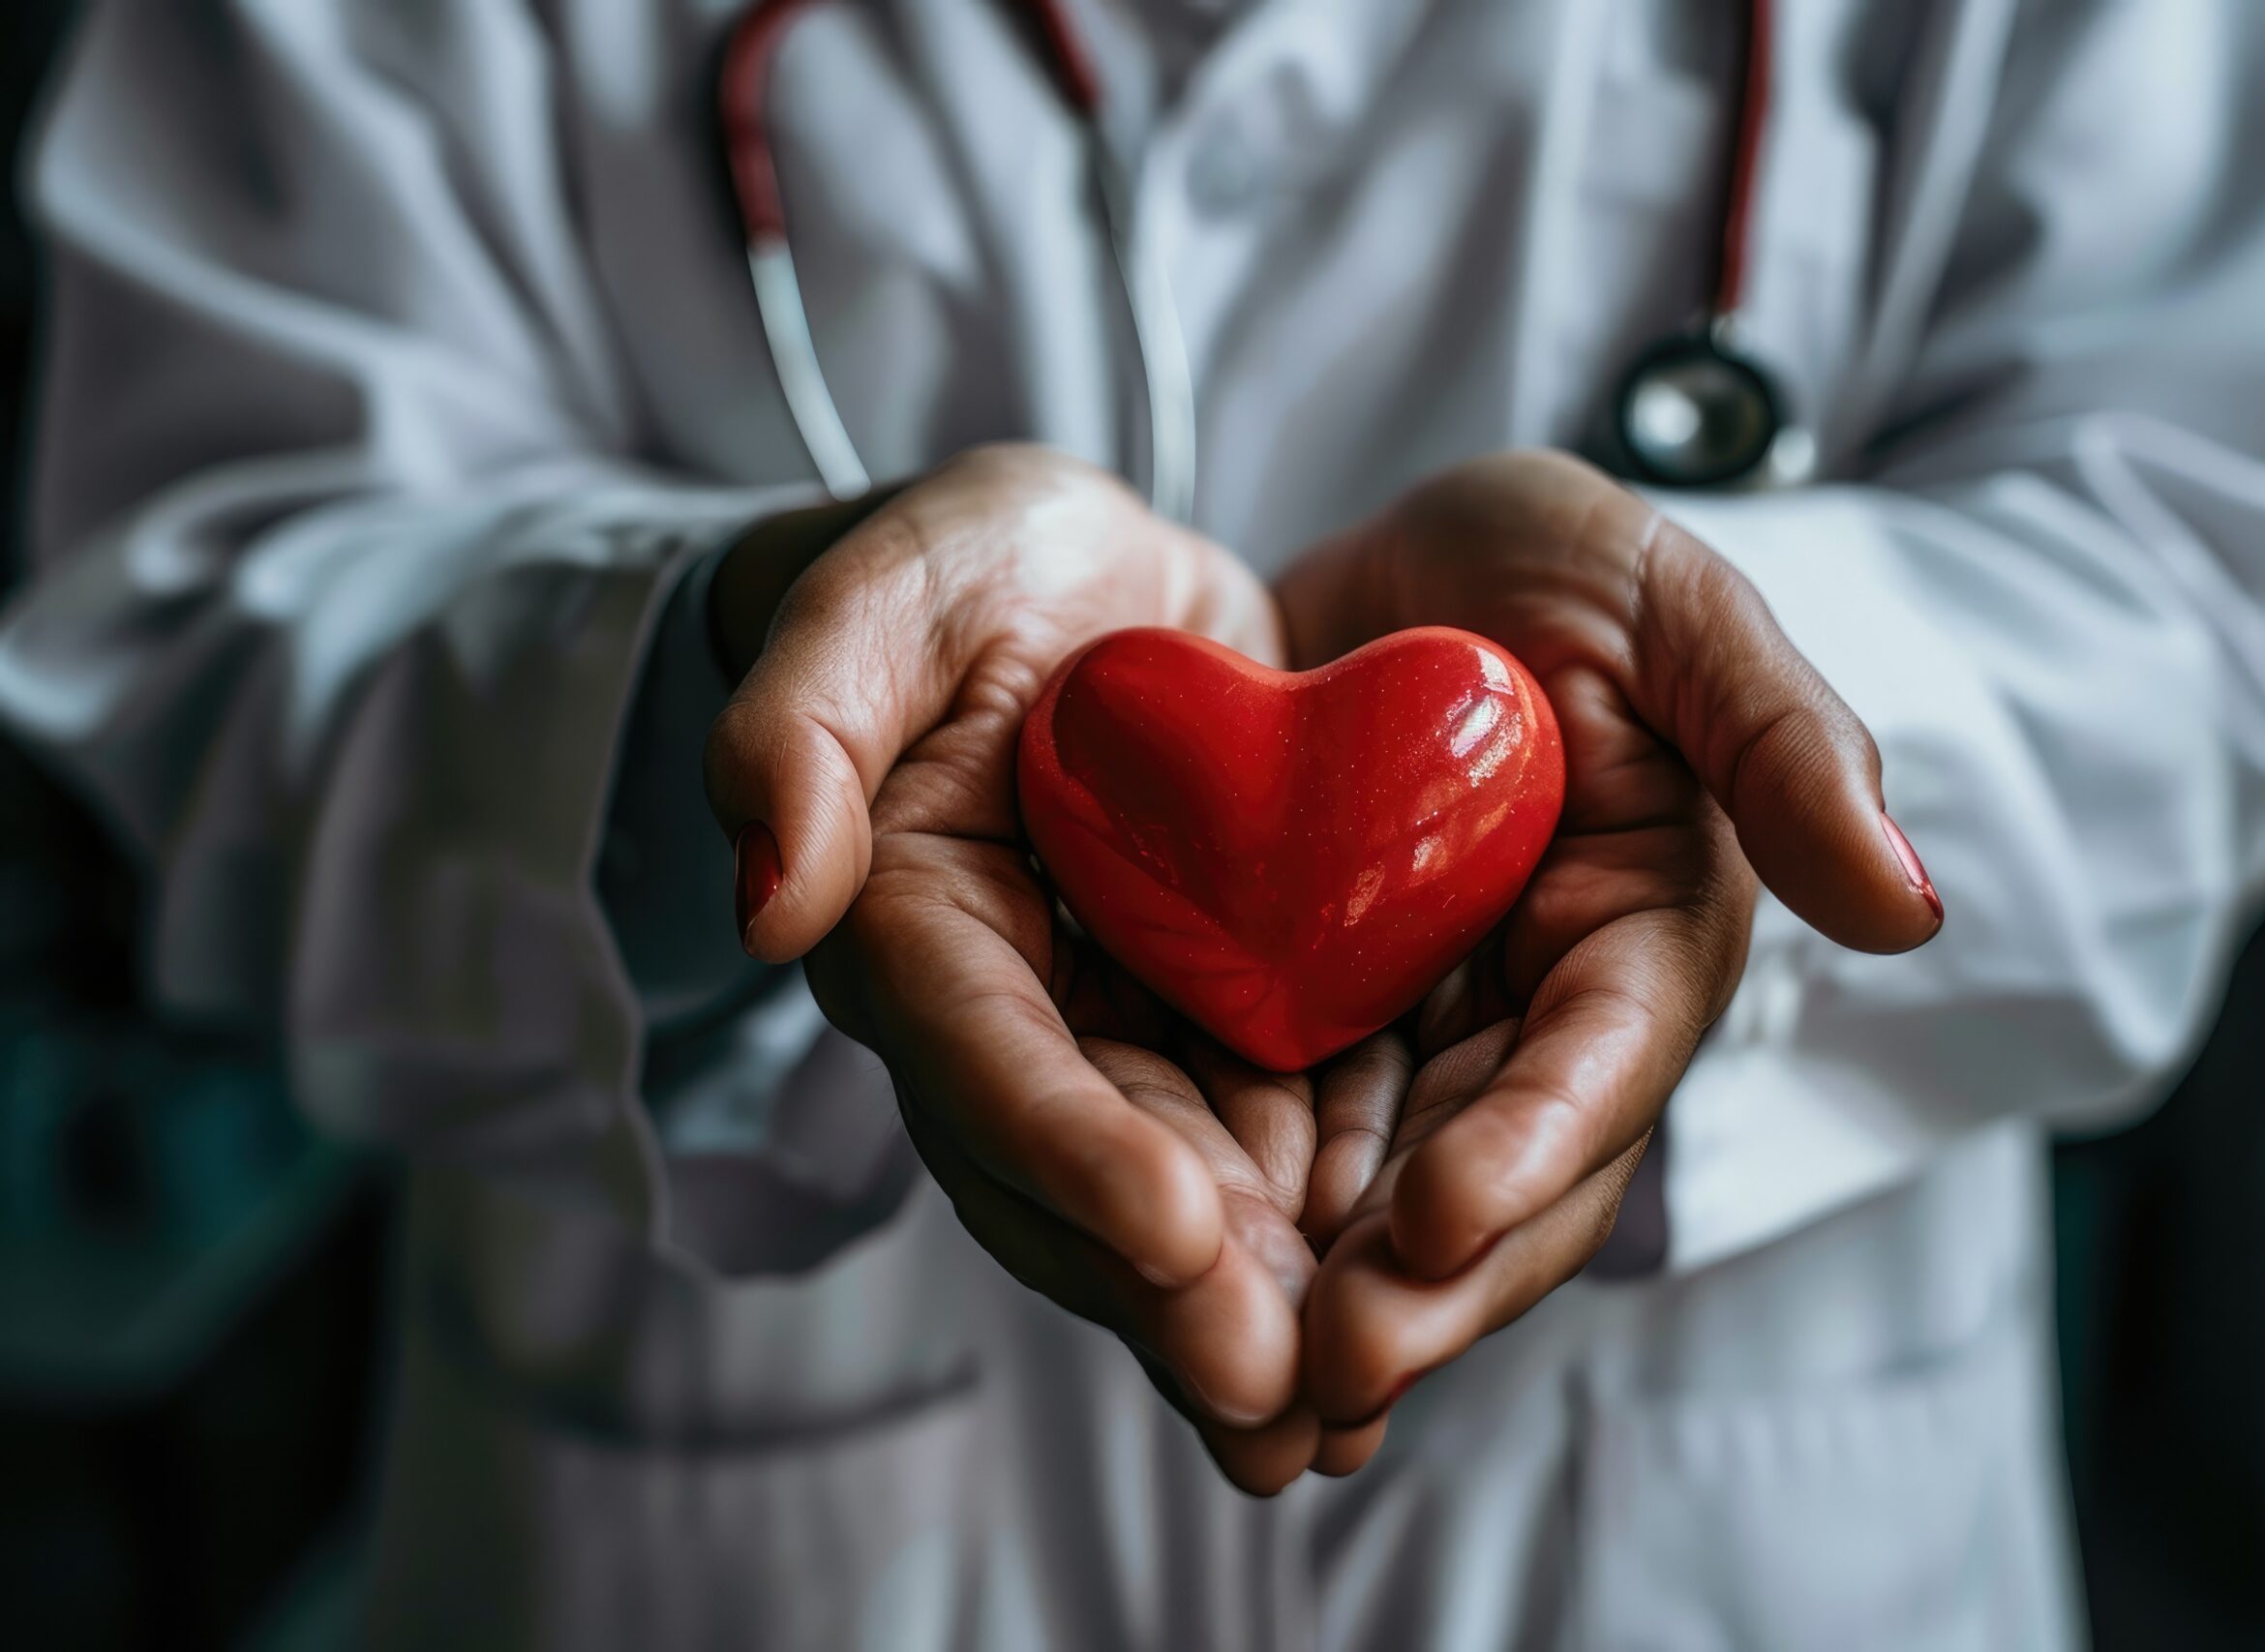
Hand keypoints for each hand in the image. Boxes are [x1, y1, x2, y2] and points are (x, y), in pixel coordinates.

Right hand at [705, 445, 1353, 1487]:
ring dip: (1257, 1305)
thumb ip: (804, 721)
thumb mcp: (883, 593)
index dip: (1066, 1151)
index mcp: (915, 926)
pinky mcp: (1216, 1018)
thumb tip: (768, 898)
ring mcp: (1118, 1031)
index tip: (1172, 1236)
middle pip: (1080, 1177)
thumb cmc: (962, 571)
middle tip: (1283, 1395)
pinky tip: (1407, 1296)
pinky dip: (1331, 1221)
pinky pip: (1272, 1134)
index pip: (982, 1057)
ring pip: (1179, 1193)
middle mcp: (1012, 1013)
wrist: (1074, 581)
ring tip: (1346, 1410)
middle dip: (1177, 1293)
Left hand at [1274, 450, 1943, 1436]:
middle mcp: (1547, 1019)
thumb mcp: (1671, 605)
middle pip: (1506, 1179)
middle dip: (1432, 1283)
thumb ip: (1784, 739)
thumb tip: (1910, 913)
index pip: (1605, 1064)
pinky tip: (1181, 1301)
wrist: (1391, 568)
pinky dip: (1250, 1229)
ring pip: (1397, 1202)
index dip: (1534, 1148)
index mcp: (1648, 934)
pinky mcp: (1324, 1038)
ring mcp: (1432, 1042)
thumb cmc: (1551, 562)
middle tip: (1330, 1365)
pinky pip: (1290, 1149)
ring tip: (1255, 1385)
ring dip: (1339, 1298)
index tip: (1443, 1220)